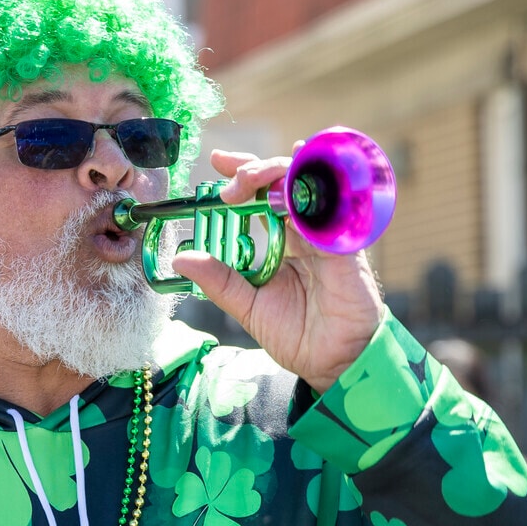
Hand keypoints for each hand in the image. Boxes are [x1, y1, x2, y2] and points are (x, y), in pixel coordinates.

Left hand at [168, 149, 385, 391]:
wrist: (335, 364)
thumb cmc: (298, 336)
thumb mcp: (248, 305)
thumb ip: (219, 280)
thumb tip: (181, 259)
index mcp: (285, 242)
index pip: (264, 195)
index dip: (245, 172)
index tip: (218, 161)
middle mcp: (306, 231)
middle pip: (284, 181)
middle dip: (255, 170)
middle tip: (230, 183)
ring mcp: (327, 235)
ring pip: (306, 185)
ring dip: (277, 173)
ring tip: (250, 179)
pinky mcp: (345, 246)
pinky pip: (330, 210)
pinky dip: (310, 192)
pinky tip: (291, 184)